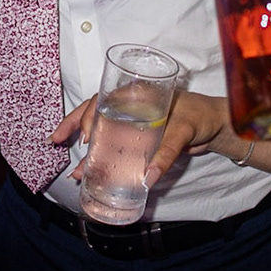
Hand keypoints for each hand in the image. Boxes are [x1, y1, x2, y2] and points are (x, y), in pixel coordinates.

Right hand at [52, 90, 242, 187]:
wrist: (216, 127)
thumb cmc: (201, 117)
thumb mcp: (183, 131)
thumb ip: (166, 153)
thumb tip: (148, 177)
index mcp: (136, 93)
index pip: (103, 99)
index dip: (88, 116)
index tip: (85, 136)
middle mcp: (129, 105)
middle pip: (94, 112)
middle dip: (72, 127)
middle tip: (55, 141)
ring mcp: (132, 121)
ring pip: (101, 130)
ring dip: (86, 149)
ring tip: (75, 170)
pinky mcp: (138, 138)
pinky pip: (114, 144)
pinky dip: (102, 158)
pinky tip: (93, 171)